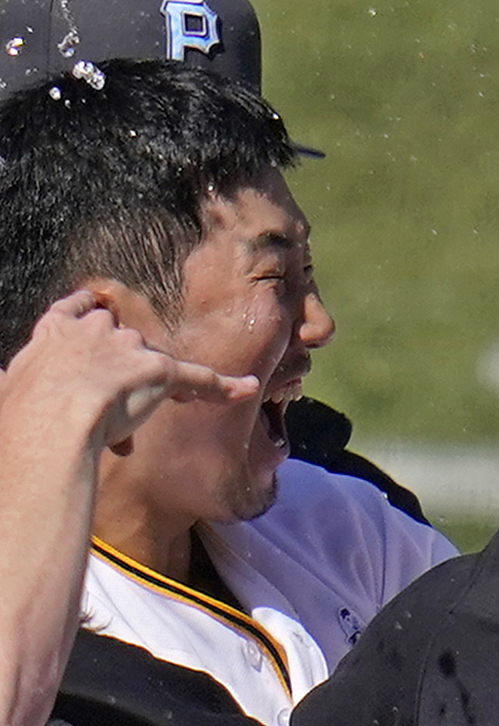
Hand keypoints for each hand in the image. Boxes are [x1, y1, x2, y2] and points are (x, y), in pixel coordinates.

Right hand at [5, 290, 257, 450]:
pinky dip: (223, 386)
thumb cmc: (22, 412)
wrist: (52, 417)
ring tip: (155, 410)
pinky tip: (247, 388)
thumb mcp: (6, 388)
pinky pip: (198, 378)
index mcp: (53, 334)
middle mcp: (96, 331)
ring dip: (158, 390)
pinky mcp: (160, 371)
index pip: (75, 312)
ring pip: (156, 365)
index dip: (86, 315)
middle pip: (124, 345)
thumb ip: (8, 380)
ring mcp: (130, 350)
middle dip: (125, 375)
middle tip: (114, 409)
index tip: (94, 308)